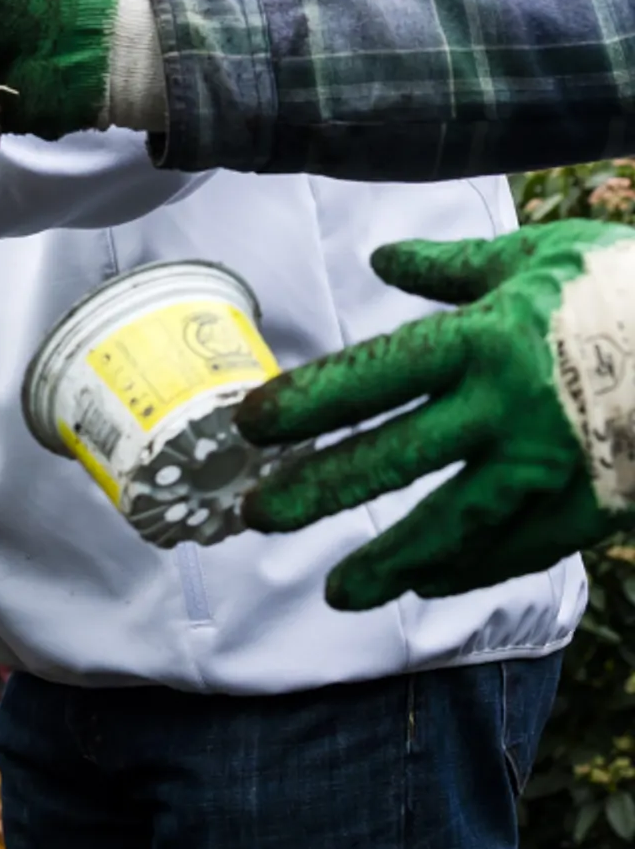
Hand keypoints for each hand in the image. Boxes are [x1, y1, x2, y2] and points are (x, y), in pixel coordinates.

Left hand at [239, 222, 634, 608]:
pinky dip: (472, 568)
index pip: (374, 376)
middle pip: (396, 457)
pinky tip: (428, 583)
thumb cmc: (632, 285)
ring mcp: (554, 463)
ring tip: (340, 593)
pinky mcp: (595, 503)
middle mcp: (510, 406)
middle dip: (321, 490)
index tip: (250, 426)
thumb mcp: (543, 256)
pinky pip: (521, 547)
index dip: (308, 404)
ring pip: (455, 523)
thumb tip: (384, 259)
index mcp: (488, 338)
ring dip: (393, 561)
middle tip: (259, 515)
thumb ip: (455, 268)